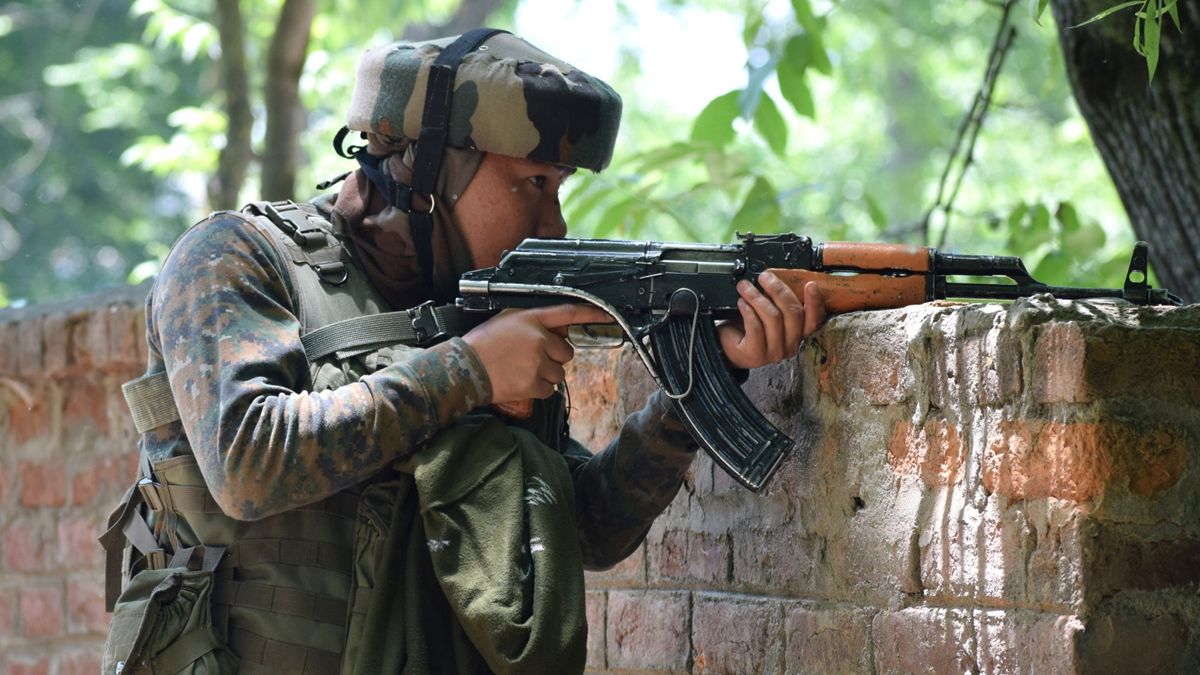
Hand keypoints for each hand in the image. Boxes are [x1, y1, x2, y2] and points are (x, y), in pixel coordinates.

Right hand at [463, 303, 612, 403]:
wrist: (463, 369)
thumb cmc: (482, 345)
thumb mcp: (506, 321)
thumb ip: (533, 322)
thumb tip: (556, 331)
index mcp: (531, 319)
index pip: (568, 313)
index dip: (591, 314)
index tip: (608, 315)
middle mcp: (538, 339)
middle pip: (566, 352)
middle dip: (553, 357)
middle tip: (530, 359)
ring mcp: (537, 362)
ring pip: (559, 373)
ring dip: (546, 374)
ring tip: (522, 371)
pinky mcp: (534, 383)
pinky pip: (550, 390)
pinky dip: (538, 389)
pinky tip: (520, 381)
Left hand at [717, 274, 825, 368]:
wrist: (725, 346)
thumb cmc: (747, 327)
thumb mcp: (768, 312)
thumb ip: (778, 301)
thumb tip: (776, 279)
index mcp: (797, 334)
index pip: (813, 320)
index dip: (815, 302)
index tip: (810, 284)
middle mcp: (790, 346)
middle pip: (793, 314)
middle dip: (778, 290)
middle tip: (764, 277)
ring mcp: (774, 352)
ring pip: (773, 318)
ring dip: (757, 297)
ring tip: (745, 287)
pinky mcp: (756, 355)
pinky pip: (756, 327)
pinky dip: (748, 310)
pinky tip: (741, 302)